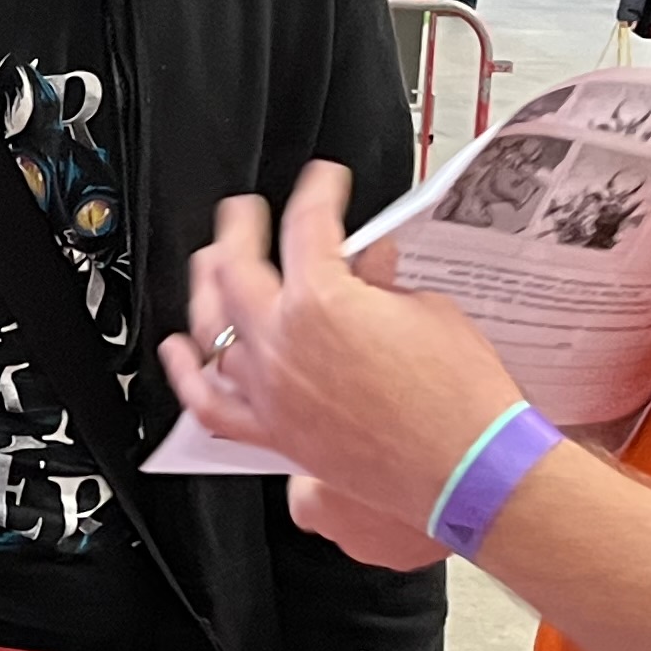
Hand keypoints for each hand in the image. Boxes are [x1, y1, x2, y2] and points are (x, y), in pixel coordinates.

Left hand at [159, 164, 526, 565]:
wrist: (470, 468)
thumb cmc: (460, 398)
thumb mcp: (429, 312)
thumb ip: (383, 284)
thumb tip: (366, 269)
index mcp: (321, 300)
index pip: (307, 224)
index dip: (318, 192)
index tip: (324, 182)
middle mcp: (282, 344)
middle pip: (237, 268)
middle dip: (239, 228)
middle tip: (244, 213)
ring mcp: (271, 391)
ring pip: (212, 329)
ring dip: (205, 289)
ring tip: (208, 265)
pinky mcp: (275, 434)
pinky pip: (212, 403)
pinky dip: (189, 375)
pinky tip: (180, 352)